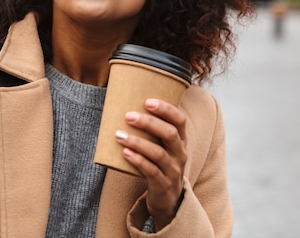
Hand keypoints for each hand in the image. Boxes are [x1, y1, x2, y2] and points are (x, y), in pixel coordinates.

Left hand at [115, 98, 186, 229]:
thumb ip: (151, 132)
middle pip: (169, 134)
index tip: (147, 101)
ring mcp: (173, 170)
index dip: (166, 109)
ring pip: (158, 153)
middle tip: (128, 116)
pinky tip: (125, 153)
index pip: (180, 120)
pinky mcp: (162, 184)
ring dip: (137, 142)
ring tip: (119, 135)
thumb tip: (124, 109)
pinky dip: (137, 160)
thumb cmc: (159, 165)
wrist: (168, 199)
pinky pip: (151, 171)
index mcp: (180, 141)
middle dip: (148, 123)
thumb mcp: (162, 147)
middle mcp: (180, 154)